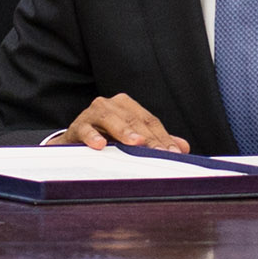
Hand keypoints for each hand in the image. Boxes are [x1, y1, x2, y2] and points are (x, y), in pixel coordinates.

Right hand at [53, 94, 186, 152]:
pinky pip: (85, 129)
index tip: (174, 154)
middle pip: (134, 121)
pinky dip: (92, 136)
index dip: (163, 138)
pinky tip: (100, 145)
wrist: (74, 142)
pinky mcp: (78, 125)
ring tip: (136, 143)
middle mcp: (112, 104)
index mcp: (128, 106)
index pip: (150, 122)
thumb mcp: (132, 140)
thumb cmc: (107, 139)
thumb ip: (156, 141)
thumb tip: (183, 147)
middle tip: (159, 153)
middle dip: (149, 138)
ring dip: (124, 132)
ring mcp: (94, 113)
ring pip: (111, 119)